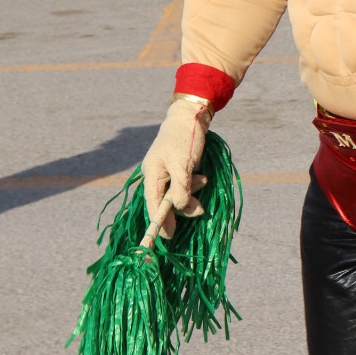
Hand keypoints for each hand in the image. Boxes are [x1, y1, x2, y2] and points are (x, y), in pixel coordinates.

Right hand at [142, 98, 212, 240]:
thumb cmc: (184, 139)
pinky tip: (202, 177)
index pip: (153, 204)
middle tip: (200, 210)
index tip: (167, 238)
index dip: (160, 222)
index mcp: (152, 174)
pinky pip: (184, 186)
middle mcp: (156, 176)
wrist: (191, 117)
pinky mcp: (178, 170)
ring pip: (178, 194)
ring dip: (192, 194)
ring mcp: (167, 173)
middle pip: (167, 202)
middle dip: (183, 207)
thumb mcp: (183, 165)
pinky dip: (193, 186)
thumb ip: (181, 188)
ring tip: (204, 180)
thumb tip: (181, 208)